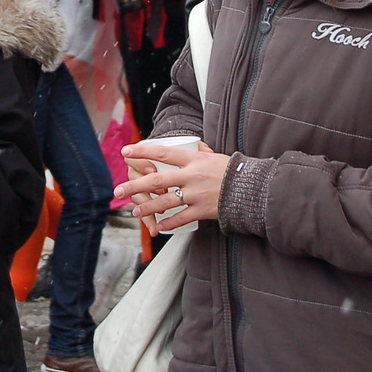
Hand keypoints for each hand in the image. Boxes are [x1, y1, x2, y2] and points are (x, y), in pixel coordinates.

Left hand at [116, 139, 230, 235]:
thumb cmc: (233, 170)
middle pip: (156, 180)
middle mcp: (191, 176)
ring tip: (135, 212)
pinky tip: (158, 226)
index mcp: (193, 160)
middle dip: (134, 185)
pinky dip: (168, 223)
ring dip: (147, 207)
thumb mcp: (214, 155)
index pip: (163, 152)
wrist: (252, 189)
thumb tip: (192, 145)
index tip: (126, 151)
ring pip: (164, 201)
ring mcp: (195, 195)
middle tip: (118, 190)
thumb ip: (200, 152)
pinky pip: (180, 218)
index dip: (142, 151)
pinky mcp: (202, 211)